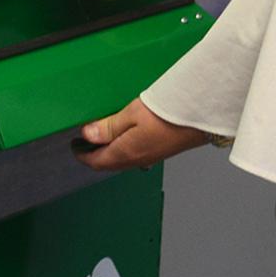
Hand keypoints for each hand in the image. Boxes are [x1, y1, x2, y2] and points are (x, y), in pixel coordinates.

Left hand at [75, 97, 207, 170]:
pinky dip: (123, 149)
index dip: (81, 154)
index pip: (95, 161)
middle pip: (108, 163)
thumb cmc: (170, 112)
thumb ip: (108, 126)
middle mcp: (137, 159)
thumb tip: (87, 134)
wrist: (201, 115)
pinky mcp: (161, 151)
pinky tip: (126, 135)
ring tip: (102, 136)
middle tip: (84, 141)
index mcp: (125, 153)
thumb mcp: (132, 113)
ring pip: (121, 160)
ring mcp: (150, 157)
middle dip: (93, 155)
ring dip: (108, 152)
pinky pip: (134, 155)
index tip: (74, 145)